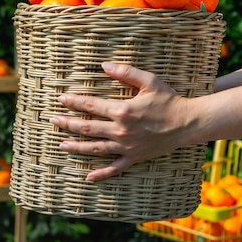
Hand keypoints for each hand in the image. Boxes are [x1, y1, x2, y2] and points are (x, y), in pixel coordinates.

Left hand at [50, 62, 187, 181]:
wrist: (188, 123)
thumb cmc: (168, 100)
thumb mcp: (149, 81)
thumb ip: (125, 71)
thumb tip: (104, 65)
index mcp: (122, 110)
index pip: (91, 105)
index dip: (74, 102)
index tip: (61, 99)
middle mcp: (121, 130)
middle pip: (87, 127)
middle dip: (68, 123)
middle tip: (54, 120)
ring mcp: (126, 146)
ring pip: (95, 148)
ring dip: (77, 146)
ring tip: (62, 144)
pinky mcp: (134, 157)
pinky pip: (115, 168)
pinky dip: (101, 174)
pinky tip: (88, 177)